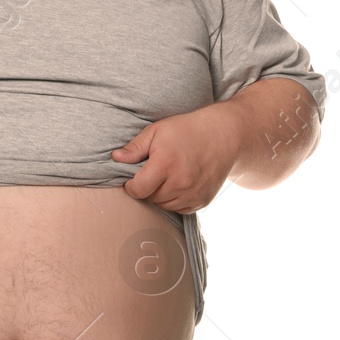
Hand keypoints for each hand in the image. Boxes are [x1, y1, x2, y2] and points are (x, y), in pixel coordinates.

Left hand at [111, 106, 240, 213]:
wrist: (224, 135)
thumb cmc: (187, 130)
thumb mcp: (158, 130)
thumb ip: (135, 147)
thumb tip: (115, 159)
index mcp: (165, 164)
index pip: (137, 190)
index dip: (131, 185)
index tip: (134, 177)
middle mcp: (180, 182)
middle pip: (150, 198)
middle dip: (147, 188)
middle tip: (154, 173)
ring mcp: (193, 193)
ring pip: (164, 205)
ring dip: (160, 195)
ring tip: (168, 176)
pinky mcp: (202, 200)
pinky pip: (180, 209)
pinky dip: (175, 200)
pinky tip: (179, 183)